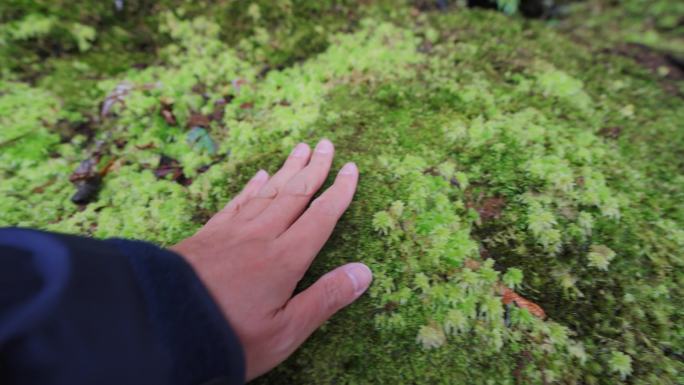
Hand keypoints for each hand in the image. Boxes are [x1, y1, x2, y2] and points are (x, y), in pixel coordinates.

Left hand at [171, 139, 371, 380]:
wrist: (161, 324)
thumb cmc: (229, 335)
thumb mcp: (285, 330)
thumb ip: (325, 299)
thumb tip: (364, 272)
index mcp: (285, 259)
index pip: (320, 218)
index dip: (339, 193)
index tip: (351, 169)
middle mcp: (261, 236)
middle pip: (294, 195)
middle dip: (314, 169)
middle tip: (327, 144)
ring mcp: (231, 232)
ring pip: (267, 192)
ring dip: (286, 169)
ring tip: (300, 148)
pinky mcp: (207, 235)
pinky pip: (236, 202)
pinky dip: (251, 186)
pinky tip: (259, 176)